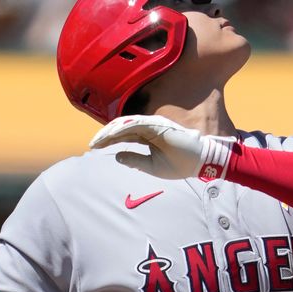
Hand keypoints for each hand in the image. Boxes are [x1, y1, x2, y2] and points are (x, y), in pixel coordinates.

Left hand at [89, 115, 235, 180]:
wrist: (200, 162)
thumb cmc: (180, 164)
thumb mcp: (152, 166)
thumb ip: (135, 160)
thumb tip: (117, 157)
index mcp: (147, 137)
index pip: (123, 135)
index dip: (108, 140)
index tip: (94, 147)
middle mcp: (148, 128)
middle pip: (121, 128)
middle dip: (104, 136)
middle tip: (91, 144)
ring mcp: (152, 125)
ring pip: (125, 124)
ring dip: (110, 131)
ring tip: (97, 140)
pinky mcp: (157, 124)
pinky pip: (136, 124)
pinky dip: (122, 128)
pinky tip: (111, 135)